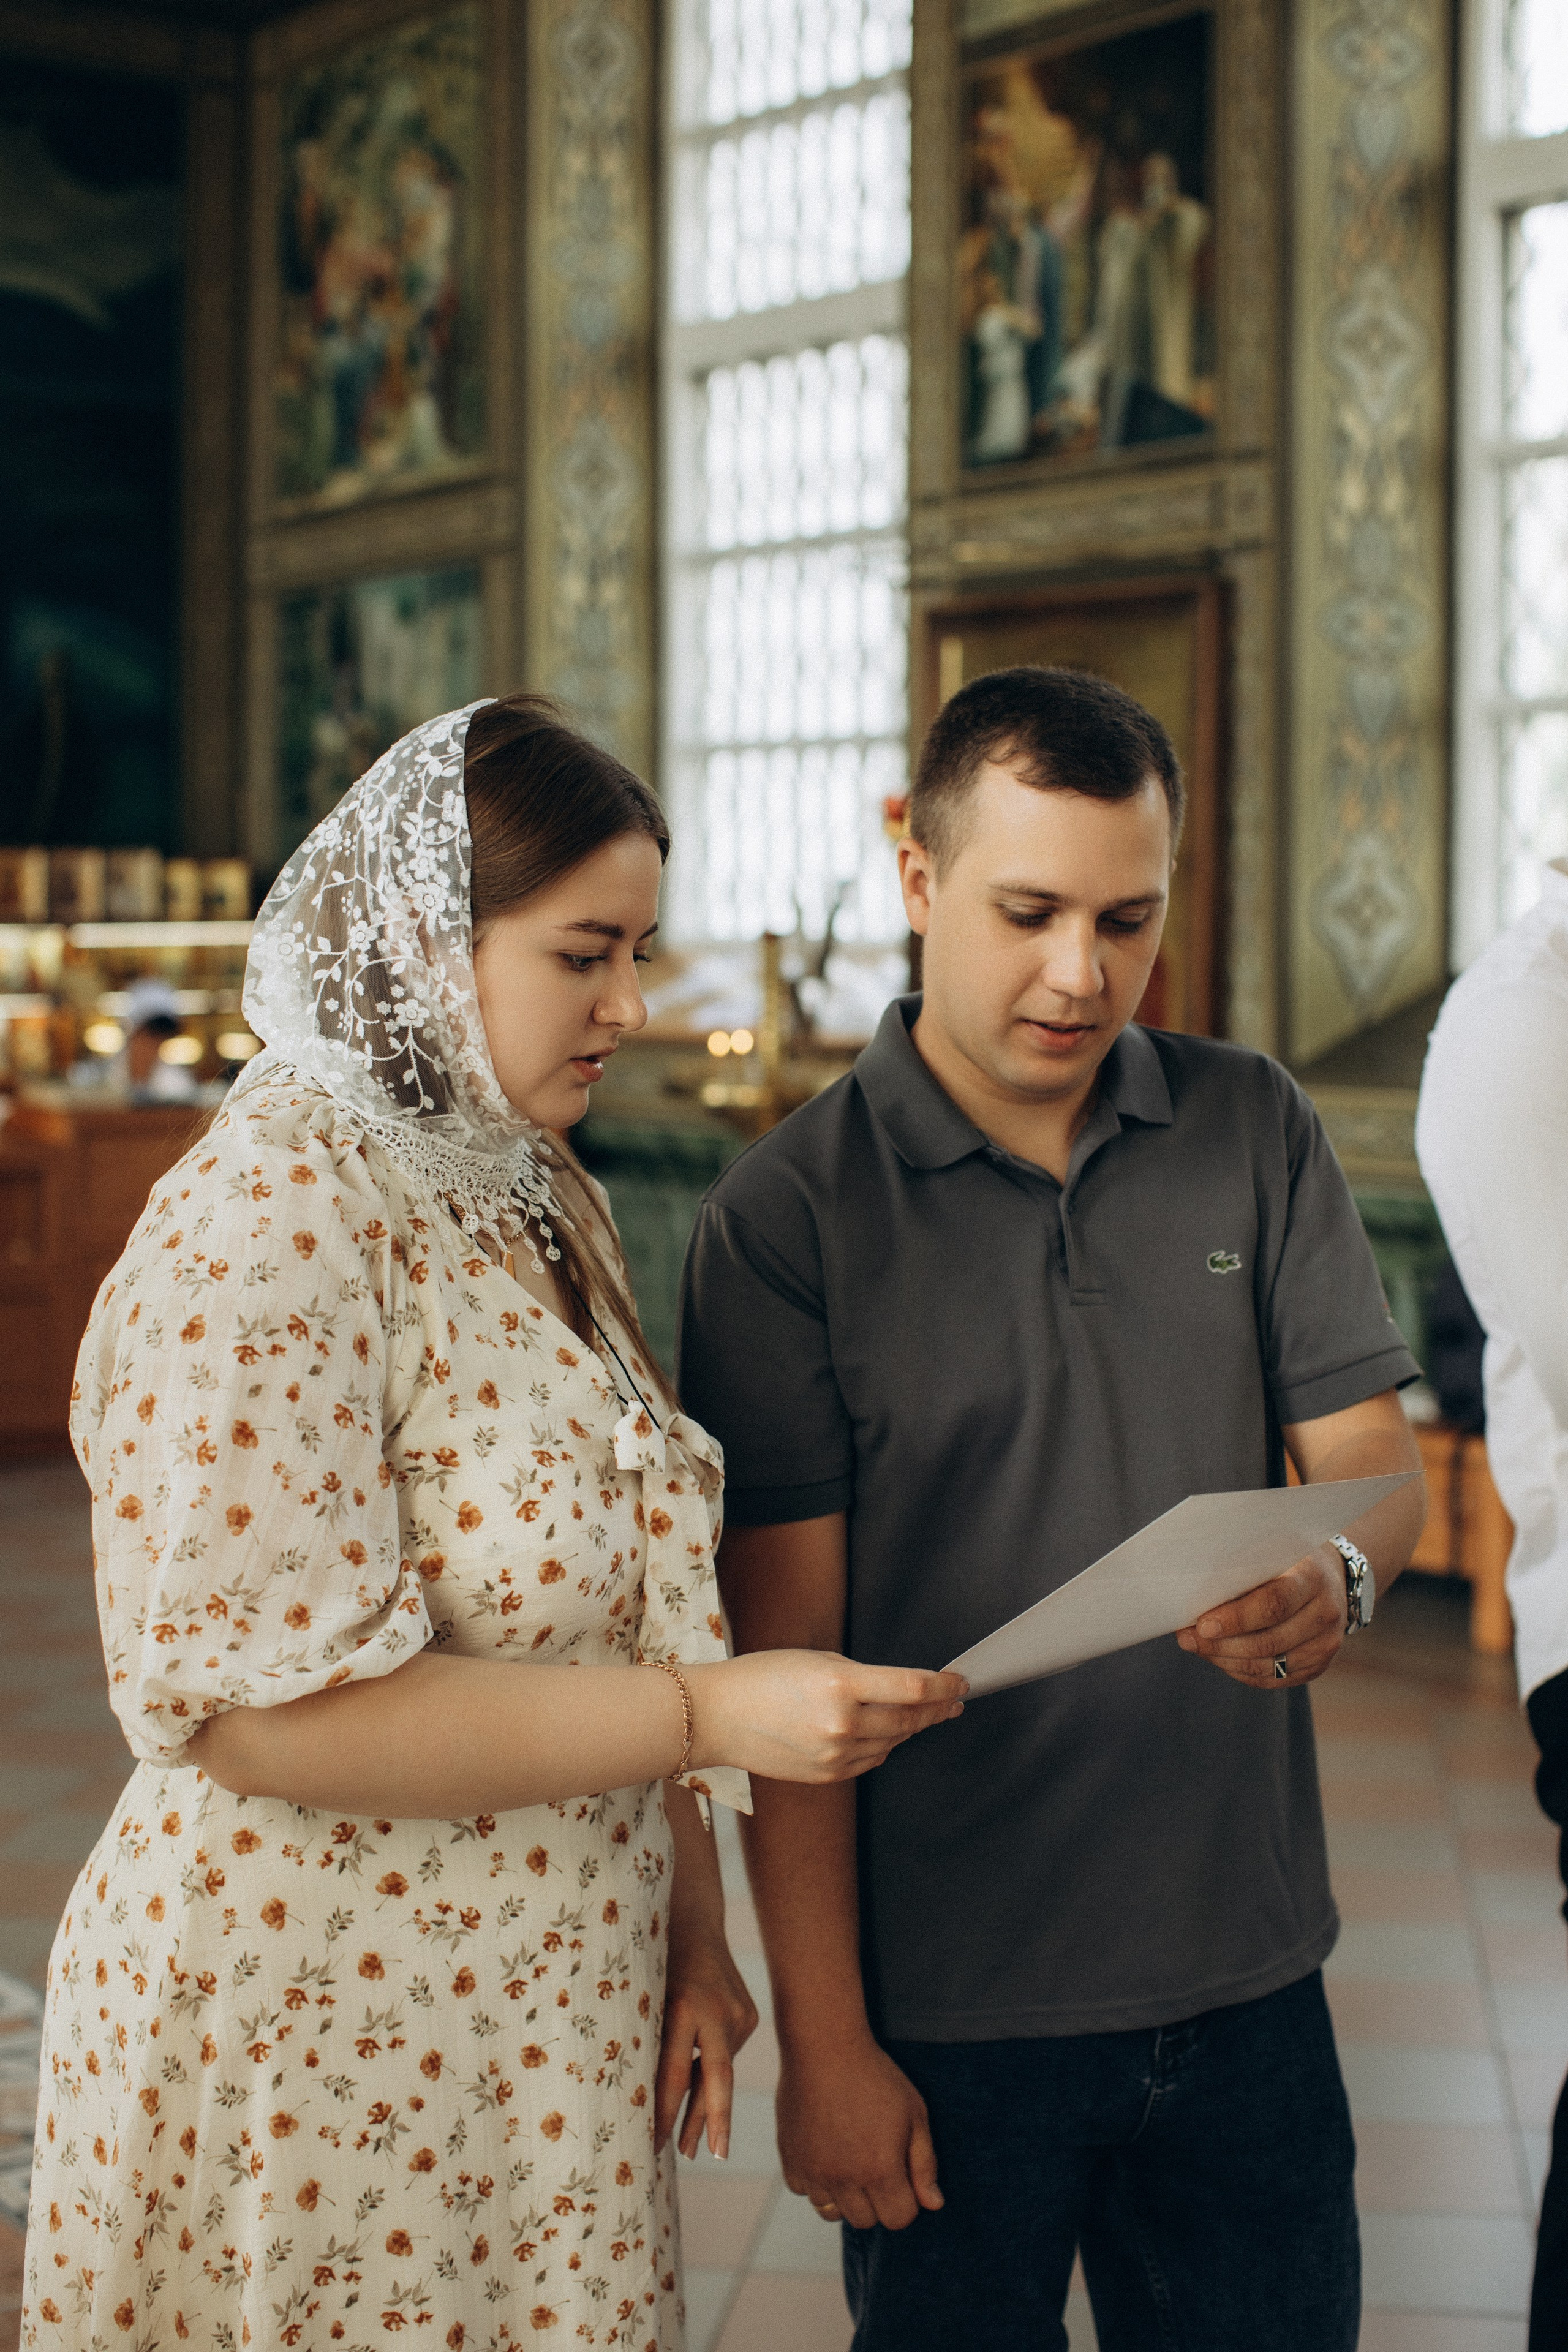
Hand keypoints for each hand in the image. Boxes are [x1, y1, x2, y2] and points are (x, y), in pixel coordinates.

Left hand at [655, 1918, 757, 2161]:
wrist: (692, 1920)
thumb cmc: (653, 1965)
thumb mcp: (645, 1999)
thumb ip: (653, 2042)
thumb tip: (649, 2103)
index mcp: (684, 2006)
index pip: (676, 2072)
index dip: (665, 2112)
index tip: (654, 2143)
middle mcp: (717, 2011)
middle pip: (717, 2078)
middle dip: (713, 2121)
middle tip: (713, 2157)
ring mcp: (738, 2013)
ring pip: (720, 2070)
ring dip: (706, 2106)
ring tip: (690, 2146)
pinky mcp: (749, 2015)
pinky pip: (726, 2053)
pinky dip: (711, 2071)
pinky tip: (700, 2084)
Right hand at [689, 1652, 966, 1784]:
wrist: (717, 1717)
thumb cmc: (762, 1677)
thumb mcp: (817, 1661)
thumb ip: (863, 1678)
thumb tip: (905, 1690)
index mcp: (840, 1686)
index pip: (912, 1687)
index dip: (944, 1685)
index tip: (960, 1682)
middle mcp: (843, 1724)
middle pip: (910, 1717)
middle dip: (937, 1707)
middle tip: (955, 1699)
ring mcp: (836, 1754)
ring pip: (894, 1741)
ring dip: (914, 1726)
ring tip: (929, 1713)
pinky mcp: (829, 1775)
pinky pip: (871, 1759)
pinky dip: (885, 1744)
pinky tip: (889, 1732)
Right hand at [778, 2031, 942, 2231]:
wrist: (824, 2046)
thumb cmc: (875, 2076)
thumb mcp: (914, 2113)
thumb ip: (925, 2164)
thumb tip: (933, 2204)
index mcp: (880, 2169)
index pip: (899, 2218)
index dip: (906, 2200)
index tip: (901, 2174)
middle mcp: (845, 2179)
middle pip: (866, 2220)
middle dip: (877, 2199)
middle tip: (874, 2161)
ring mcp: (813, 2171)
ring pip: (832, 2212)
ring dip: (844, 2195)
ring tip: (849, 2158)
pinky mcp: (790, 2159)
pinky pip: (804, 2191)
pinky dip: (815, 2180)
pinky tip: (824, 2150)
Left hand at [1177, 1542, 1347, 1689]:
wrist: (1329, 1577)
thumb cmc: (1286, 1560)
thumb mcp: (1270, 1551)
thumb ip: (1240, 1571)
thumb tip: (1194, 1599)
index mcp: (1312, 1577)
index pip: (1274, 1604)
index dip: (1236, 1619)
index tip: (1202, 1625)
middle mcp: (1325, 1613)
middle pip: (1269, 1641)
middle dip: (1221, 1645)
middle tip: (1188, 1639)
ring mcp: (1326, 1643)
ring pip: (1269, 1666)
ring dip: (1226, 1660)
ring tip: (1198, 1648)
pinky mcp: (1318, 1666)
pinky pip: (1274, 1679)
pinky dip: (1241, 1672)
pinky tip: (1221, 1659)